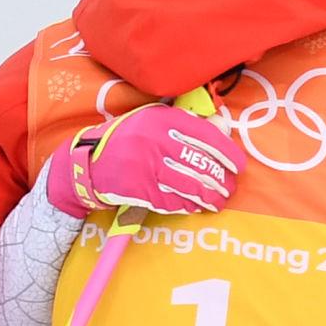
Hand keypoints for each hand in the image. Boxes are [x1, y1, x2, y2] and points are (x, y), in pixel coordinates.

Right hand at [46, 103, 241, 216]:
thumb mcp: (153, 123)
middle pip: (199, 163)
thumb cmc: (127, 141)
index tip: (239, 165)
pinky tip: (196, 206)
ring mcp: (145, 166)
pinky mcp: (138, 190)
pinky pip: (172, 200)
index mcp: (159, 119)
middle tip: (229, 188)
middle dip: (220, 180)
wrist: (86, 164)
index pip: (203, 135)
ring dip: (209, 196)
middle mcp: (153, 140)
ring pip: (189, 185)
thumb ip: (187, 124)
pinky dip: (188, 205)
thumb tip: (224, 128)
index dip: (226, 153)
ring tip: (218, 201)